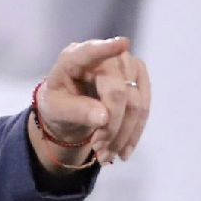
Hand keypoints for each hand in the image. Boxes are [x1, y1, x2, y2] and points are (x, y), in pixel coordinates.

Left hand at [36, 37, 150, 163]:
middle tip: (98, 151)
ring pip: (136, 104)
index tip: (122, 44)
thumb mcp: (56, 110)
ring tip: (105, 155)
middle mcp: (104, 56)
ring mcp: (125, 65)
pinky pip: (144, 109)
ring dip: (122, 135)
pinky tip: (122, 151)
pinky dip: (133, 133)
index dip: (106, 49)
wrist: (71, 108)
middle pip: (118, 92)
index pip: (90, 52)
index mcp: (74, 58)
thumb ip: (76, 111)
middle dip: (111, 127)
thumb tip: (104, 118)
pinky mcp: (138, 78)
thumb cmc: (59, 102)